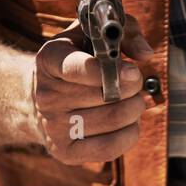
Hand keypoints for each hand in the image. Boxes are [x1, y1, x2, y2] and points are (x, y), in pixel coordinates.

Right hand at [31, 15, 155, 164]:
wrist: (39, 99)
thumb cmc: (77, 60)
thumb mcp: (93, 35)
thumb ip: (125, 33)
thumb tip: (146, 55)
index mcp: (49, 60)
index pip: (77, 68)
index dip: (111, 71)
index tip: (133, 71)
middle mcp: (46, 95)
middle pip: (106, 96)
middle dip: (133, 88)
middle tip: (135, 83)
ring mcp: (53, 127)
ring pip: (113, 120)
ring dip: (135, 109)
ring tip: (133, 100)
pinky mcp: (65, 151)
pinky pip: (110, 148)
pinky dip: (130, 133)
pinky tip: (129, 122)